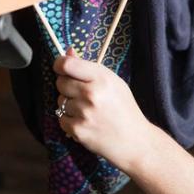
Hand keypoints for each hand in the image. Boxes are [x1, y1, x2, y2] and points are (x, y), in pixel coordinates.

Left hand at [53, 48, 154, 172]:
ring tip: (87, 111)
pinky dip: (69, 121)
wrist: (134, 141)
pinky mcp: (78, 130)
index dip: (59, 64)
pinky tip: (85, 122)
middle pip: (61, 82)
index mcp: (102, 78)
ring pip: (60, 101)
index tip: (60, 66)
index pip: (68, 64)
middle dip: (66, 86)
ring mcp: (84, 113)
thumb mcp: (113, 82)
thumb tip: (68, 52)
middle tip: (80, 93)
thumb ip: (88, 68)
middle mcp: (91, 94)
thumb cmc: (124, 108)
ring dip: (69, 105)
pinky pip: (61, 119)